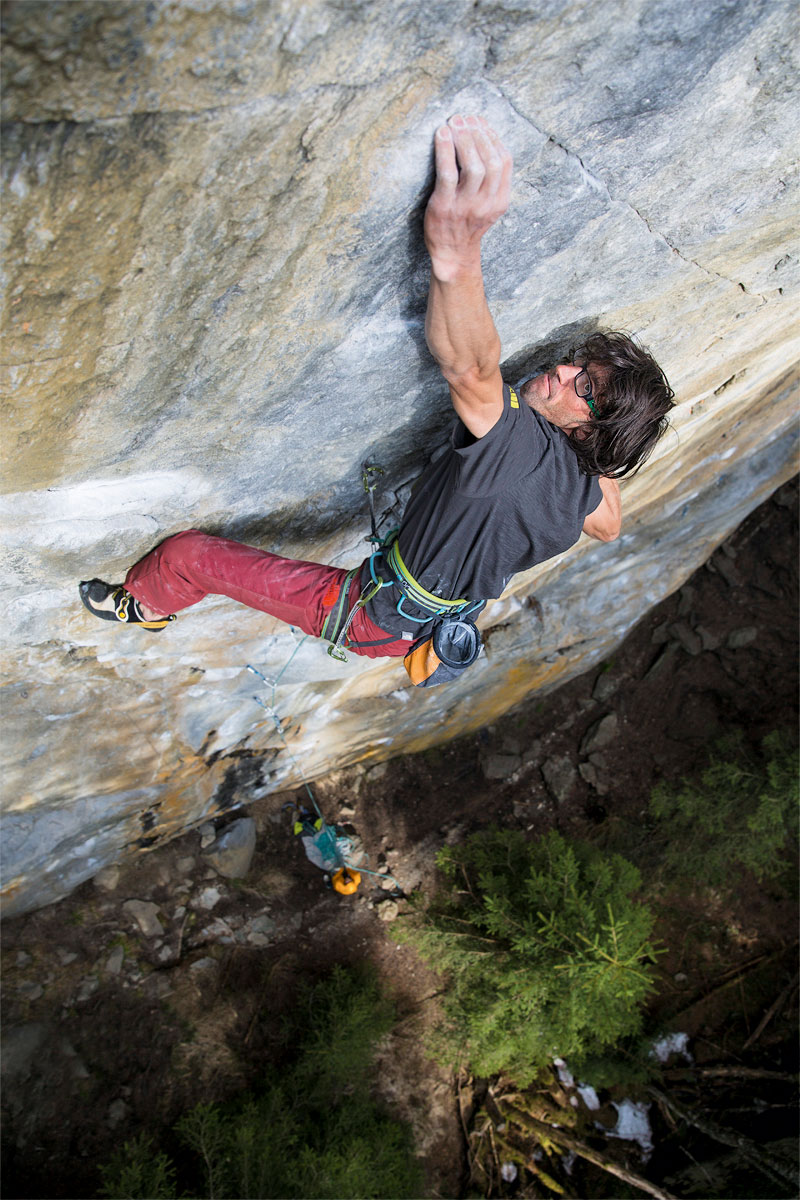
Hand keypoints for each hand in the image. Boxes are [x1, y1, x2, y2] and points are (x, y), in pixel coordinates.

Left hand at [424, 114, 511, 280]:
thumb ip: (491, 181)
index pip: (504, 162)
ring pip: (473, 166)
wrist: (452, 255)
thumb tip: (485, 141)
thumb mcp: (488, 205)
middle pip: (490, 161)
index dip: (493, 137)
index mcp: (499, 201)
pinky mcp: (444, 207)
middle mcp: (485, 203)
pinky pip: (447, 174)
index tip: (481, 122)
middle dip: (478, 134)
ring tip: (454, 122)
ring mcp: (465, 206)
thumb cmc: (467, 224)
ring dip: (464, 139)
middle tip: (465, 117)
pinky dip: (445, 151)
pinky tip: (441, 134)